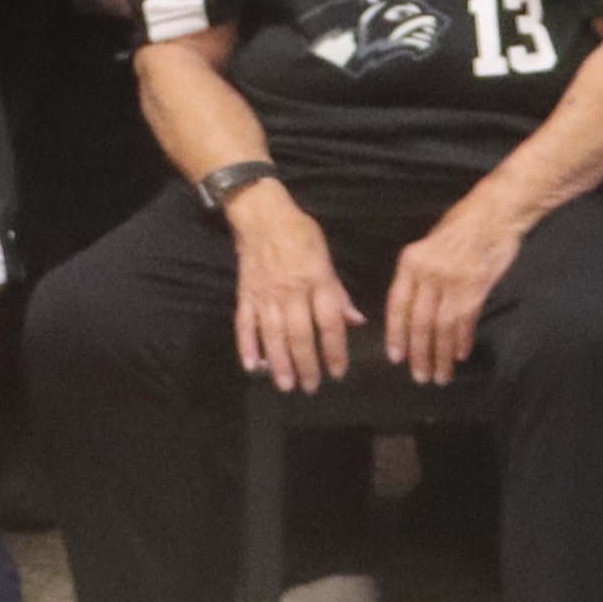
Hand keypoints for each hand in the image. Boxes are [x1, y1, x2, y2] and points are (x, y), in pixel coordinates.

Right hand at [226, 181, 360, 392]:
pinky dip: (247, 346)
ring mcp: (265, 294)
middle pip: (300, 334)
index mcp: (316, 280)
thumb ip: (338, 292)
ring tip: (286, 385)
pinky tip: (252, 366)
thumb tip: (357, 321)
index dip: (334, 350)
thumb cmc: (299, 234)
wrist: (261, 214)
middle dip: (307, 364)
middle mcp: (291, 291)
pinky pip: (245, 324)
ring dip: (280, 363)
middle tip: (311, 387)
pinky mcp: (245, 294)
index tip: (338, 372)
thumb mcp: (326, 257)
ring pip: (273, 335)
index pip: (328, 322)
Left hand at [385, 204, 517, 385]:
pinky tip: (460, 355)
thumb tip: (410, 309)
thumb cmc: (460, 226)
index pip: (397, 305)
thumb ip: (417, 274)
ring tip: (441, 375)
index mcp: (411, 262)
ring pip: (442, 327)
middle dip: (419, 354)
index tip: (396, 357)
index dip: (396, 334)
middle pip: (420, 322)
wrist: (494, 212)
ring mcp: (453, 281)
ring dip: (441, 355)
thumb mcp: (428, 244)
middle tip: (420, 376)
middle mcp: (429, 273)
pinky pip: (465, 321)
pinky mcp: (476, 287)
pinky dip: (461, 341)